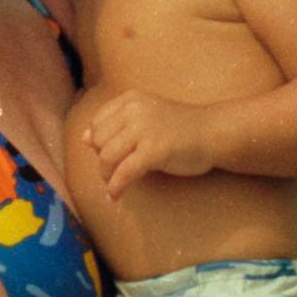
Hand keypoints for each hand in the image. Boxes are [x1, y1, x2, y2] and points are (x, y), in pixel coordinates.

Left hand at [84, 90, 211, 199]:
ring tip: (114, 187)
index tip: (109, 158)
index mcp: (130, 100)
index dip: (98, 144)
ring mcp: (144, 129)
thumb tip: (83, 138)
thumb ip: (117, 124)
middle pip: (99, 142)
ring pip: (107, 157)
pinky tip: (117, 197)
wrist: (213, 132)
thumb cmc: (180, 128)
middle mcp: (134, 110)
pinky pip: (124, 172)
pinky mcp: (154, 150)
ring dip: (107, 177)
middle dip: (102, 163)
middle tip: (112, 176)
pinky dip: (116, 187)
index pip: (97, 123)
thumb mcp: (146, 117)